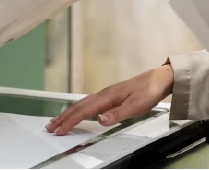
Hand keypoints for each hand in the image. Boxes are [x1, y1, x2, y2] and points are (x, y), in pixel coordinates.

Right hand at [46, 64, 173, 135]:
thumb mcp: (136, 106)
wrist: (159, 78)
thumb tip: (99, 120)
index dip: (70, 122)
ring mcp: (107, 93)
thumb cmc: (149, 91)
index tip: (59, 130)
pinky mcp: (111, 95)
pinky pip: (89, 102)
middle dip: (63, 117)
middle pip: (78, 106)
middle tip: (50, 127)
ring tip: (58, 120)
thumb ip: (117, 114)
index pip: (84, 111)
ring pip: (83, 104)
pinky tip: (79, 112)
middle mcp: (104, 94)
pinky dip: (79, 109)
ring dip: (68, 113)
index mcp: (107, 97)